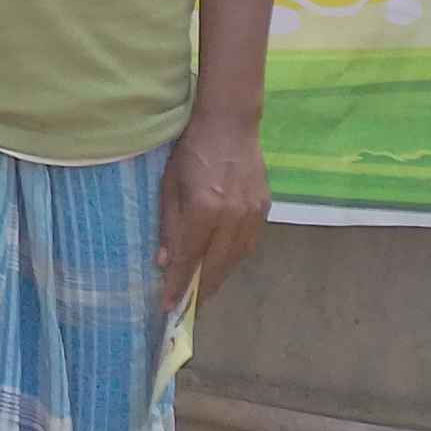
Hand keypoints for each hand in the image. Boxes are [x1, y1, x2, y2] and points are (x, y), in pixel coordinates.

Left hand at [156, 111, 268, 313]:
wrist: (230, 123)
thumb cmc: (191, 151)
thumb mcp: (169, 186)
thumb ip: (169, 226)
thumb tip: (165, 263)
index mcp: (204, 209)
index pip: (189, 258)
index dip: (178, 285)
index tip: (168, 306)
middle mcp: (232, 216)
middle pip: (217, 266)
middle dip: (201, 290)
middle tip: (188, 306)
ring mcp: (252, 214)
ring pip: (236, 259)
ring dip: (220, 276)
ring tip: (205, 288)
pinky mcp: (264, 209)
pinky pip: (249, 244)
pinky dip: (235, 258)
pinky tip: (223, 261)